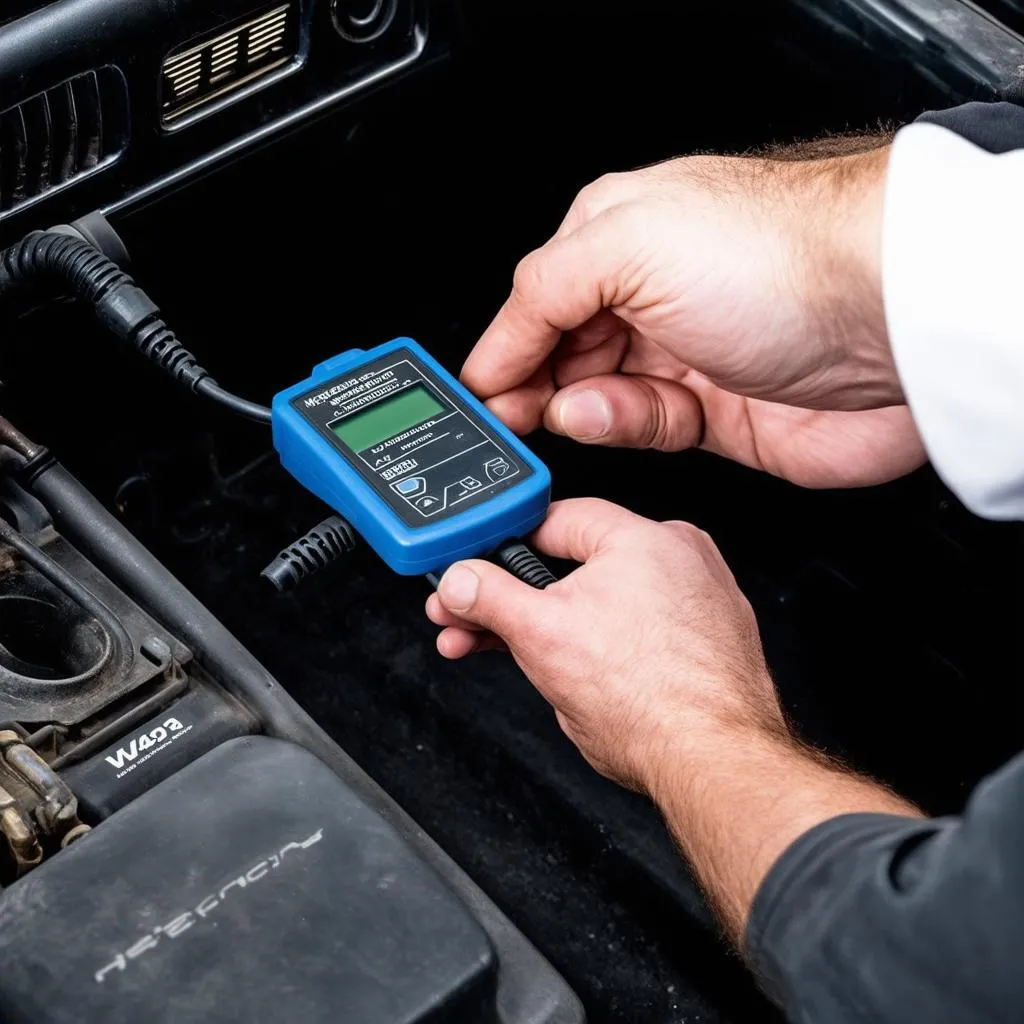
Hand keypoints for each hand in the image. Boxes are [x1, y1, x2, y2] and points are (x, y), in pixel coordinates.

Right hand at [426, 497, 784, 791]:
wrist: (712, 761)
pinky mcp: (705, 641)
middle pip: (576, 563)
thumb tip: (461, 580)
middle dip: (516, 597)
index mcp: (643, 538)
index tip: (476, 567)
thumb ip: (489, 597)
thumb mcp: (540, 636)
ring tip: (511, 653)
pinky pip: (637, 627)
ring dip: (551, 625)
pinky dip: (600, 642)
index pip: (555, 519)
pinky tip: (570, 670)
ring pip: (605, 599)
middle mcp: (679, 559)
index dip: (504, 543)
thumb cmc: (651, 700)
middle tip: (476, 619)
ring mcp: (697, 601)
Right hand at [462, 151, 925, 487]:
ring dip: (575, 407)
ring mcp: (683, 354)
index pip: (536, 297)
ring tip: (565, 411)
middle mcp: (650, 292)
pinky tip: (604, 416)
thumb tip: (500, 348)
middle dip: (530, 385)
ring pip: (596, 395)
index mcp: (620, 233)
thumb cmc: (781, 258)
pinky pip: (643, 428)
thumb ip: (544, 292)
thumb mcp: (628, 243)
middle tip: (505, 419)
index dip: (501, 346)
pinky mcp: (714, 412)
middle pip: (561, 350)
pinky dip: (618, 426)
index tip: (472, 395)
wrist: (893, 323)